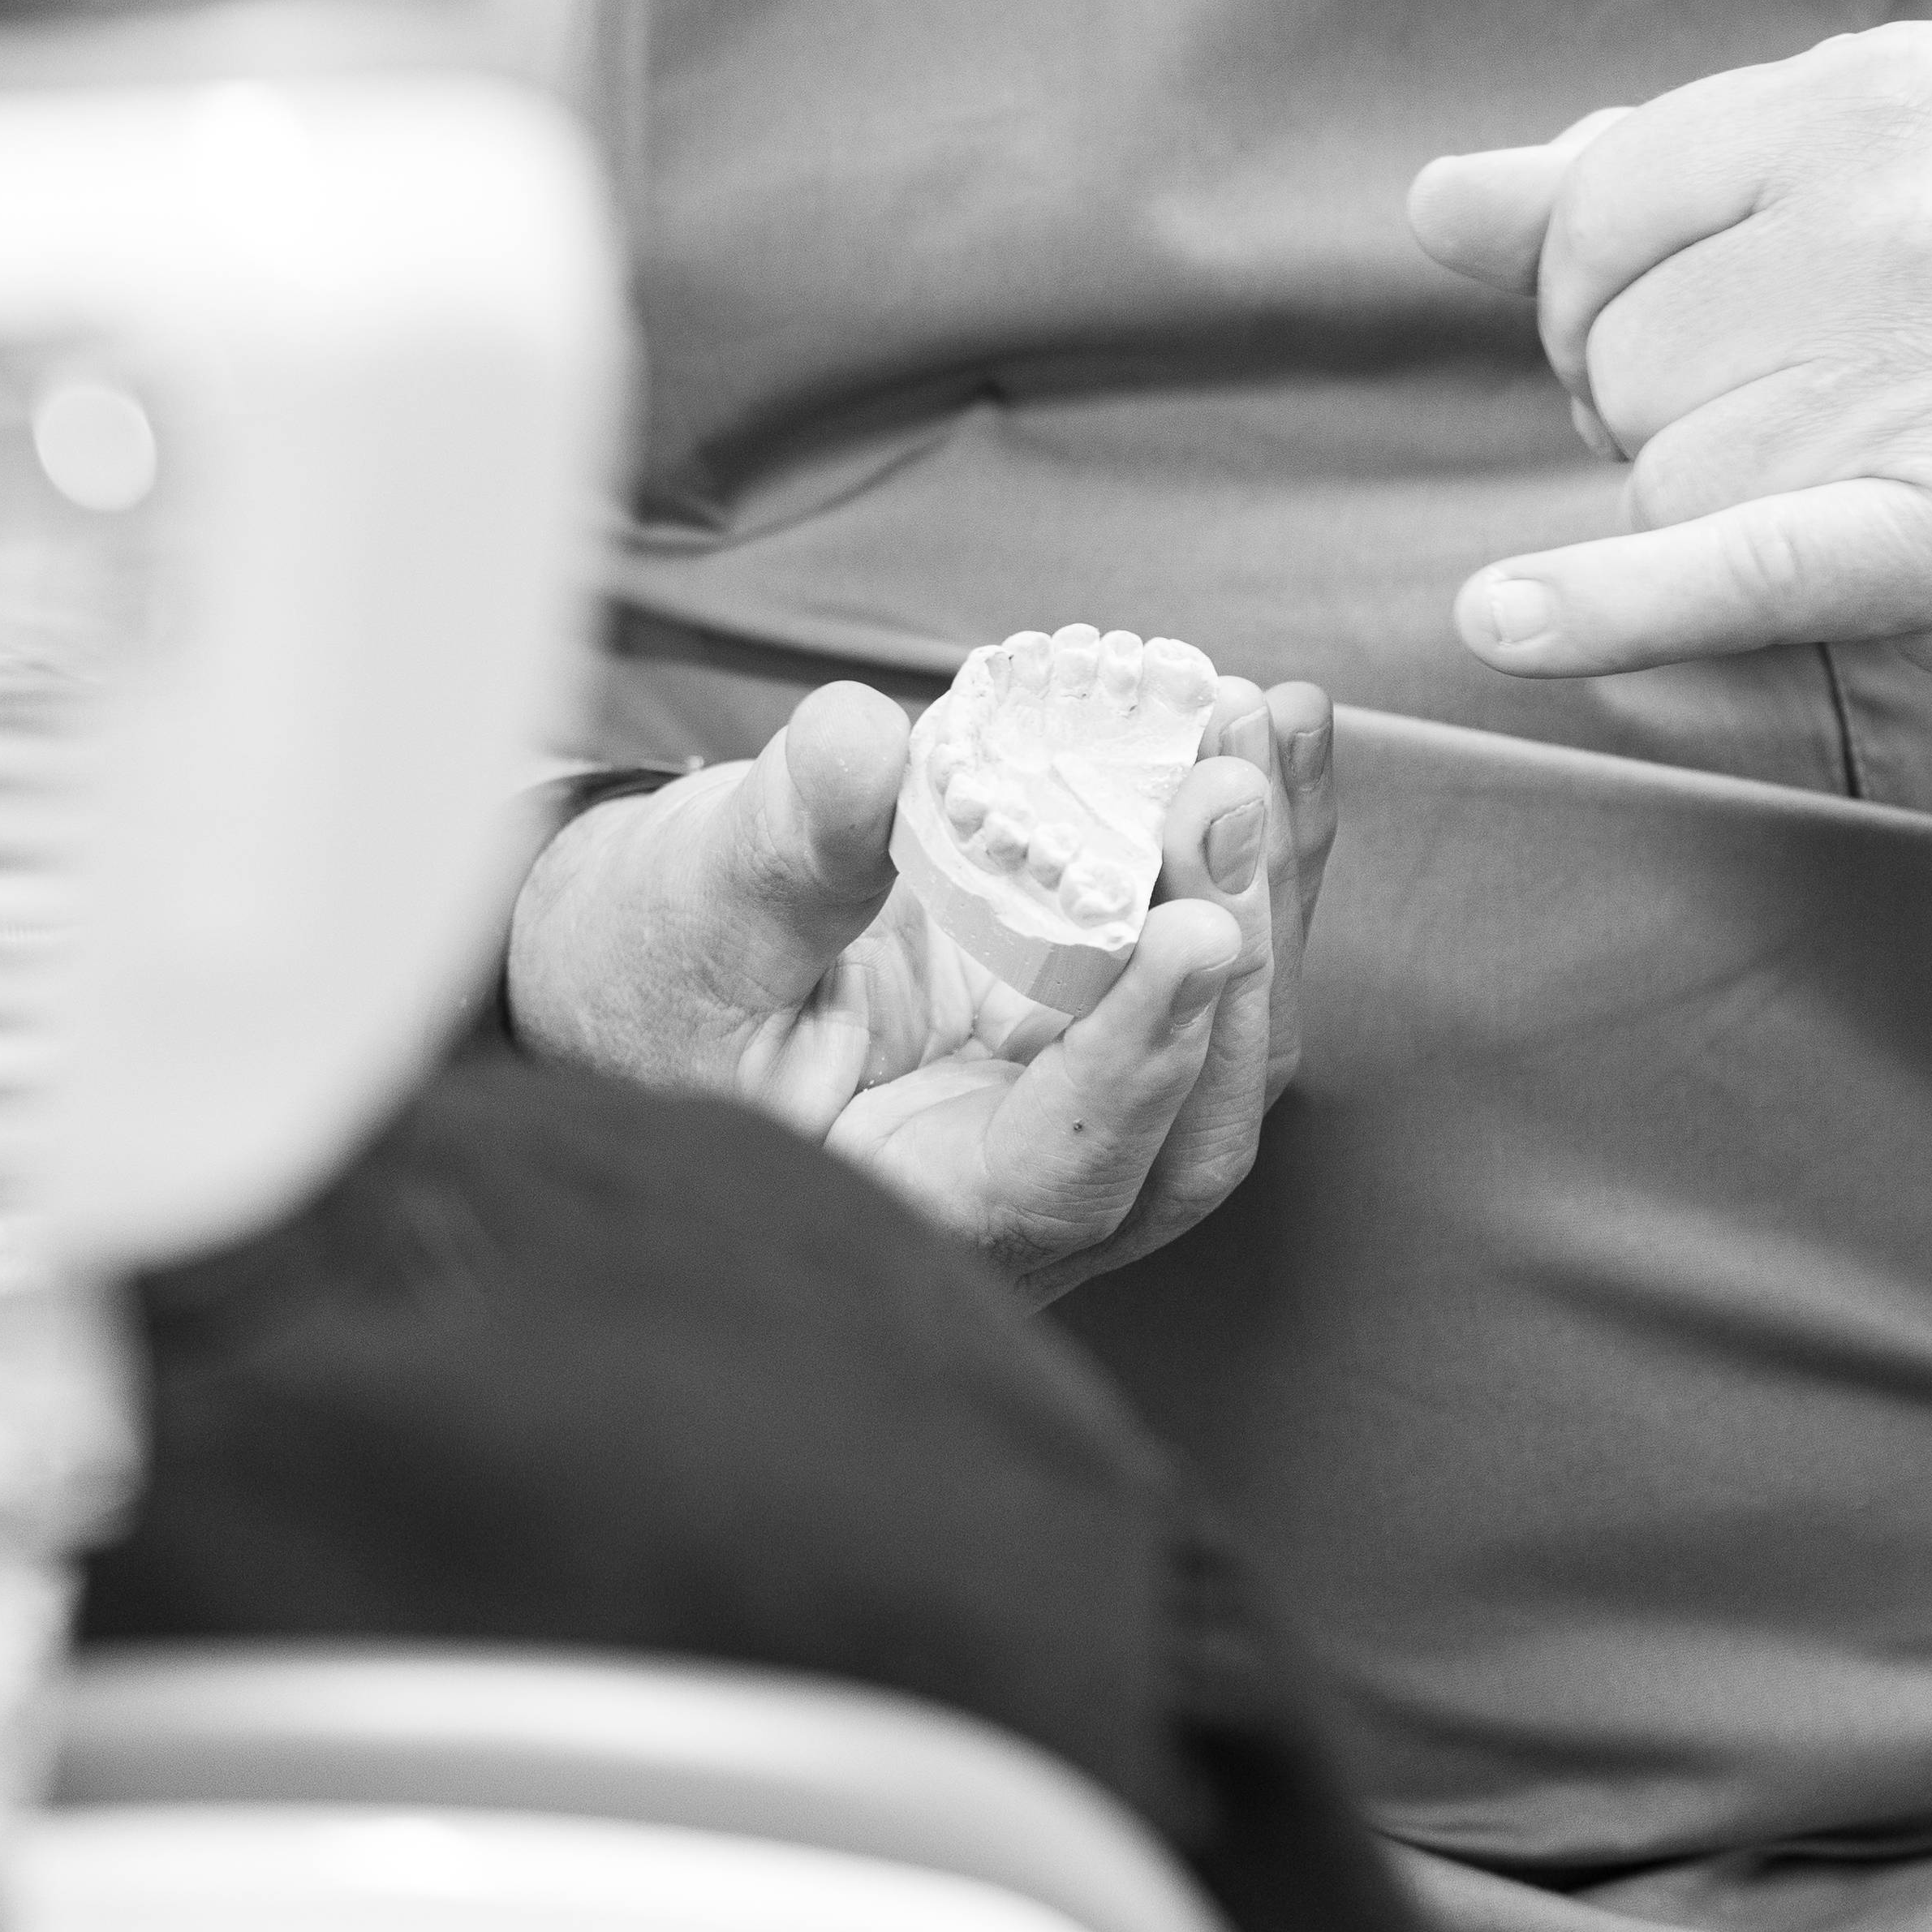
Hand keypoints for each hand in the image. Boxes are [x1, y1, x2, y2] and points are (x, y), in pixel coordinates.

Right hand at [506, 674, 1337, 1301]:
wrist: (664, 958)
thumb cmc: (659, 967)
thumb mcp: (693, 906)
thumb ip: (787, 844)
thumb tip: (864, 742)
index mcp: (915, 1207)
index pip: (1058, 1179)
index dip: (1134, 1064)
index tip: (1188, 929)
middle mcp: (1032, 1191)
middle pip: (1189, 1123)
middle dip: (1229, 949)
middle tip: (1226, 790)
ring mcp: (1092, 1107)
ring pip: (1230, 1034)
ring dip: (1264, 876)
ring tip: (1255, 726)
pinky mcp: (1116, 1019)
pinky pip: (1219, 946)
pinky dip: (1260, 840)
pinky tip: (1272, 723)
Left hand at [1411, 24, 1931, 704]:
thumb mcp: (1883, 179)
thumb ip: (1651, 185)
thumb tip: (1434, 203)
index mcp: (1870, 96)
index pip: (1600, 208)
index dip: (1611, 301)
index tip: (1707, 343)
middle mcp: (1902, 204)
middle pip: (1624, 353)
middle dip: (1682, 417)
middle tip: (1840, 426)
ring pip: (1669, 475)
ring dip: (1738, 516)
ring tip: (1896, 482)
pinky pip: (1737, 559)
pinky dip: (1611, 604)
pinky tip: (1511, 621)